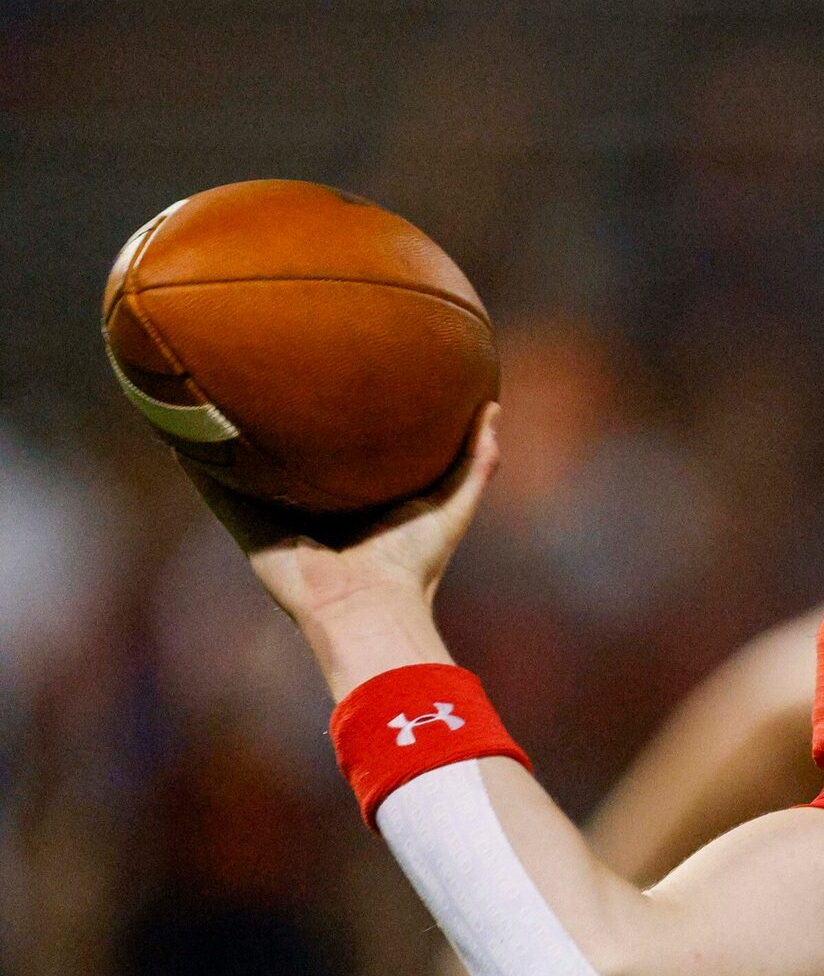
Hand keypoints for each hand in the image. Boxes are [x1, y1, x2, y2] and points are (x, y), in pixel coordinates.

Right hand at [183, 407, 499, 697]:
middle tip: (265, 368)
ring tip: (209, 386)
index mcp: (356, 504)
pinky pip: (215, 487)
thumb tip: (494, 409)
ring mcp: (276, 518)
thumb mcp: (452, 504)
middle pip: (291, 459)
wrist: (366, 607)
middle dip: (279, 423)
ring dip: (228, 436)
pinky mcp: (246, 528)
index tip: (332, 378)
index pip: (343, 455)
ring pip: (247, 469)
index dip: (338, 423)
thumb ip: (476, 461)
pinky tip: (176, 427)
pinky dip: (196, 460)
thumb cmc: (414, 565)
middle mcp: (312, 509)